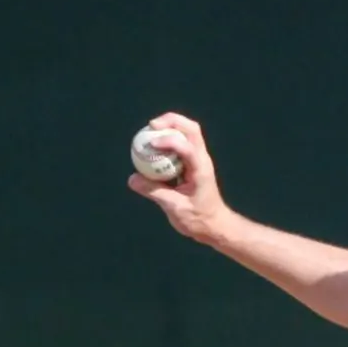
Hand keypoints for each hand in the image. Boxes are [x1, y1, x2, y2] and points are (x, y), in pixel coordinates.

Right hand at [127, 112, 233, 242]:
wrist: (215, 226)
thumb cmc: (199, 219)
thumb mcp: (175, 208)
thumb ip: (154, 192)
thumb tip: (133, 179)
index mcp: (201, 169)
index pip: (186, 147)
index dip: (168, 140)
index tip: (151, 143)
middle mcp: (202, 159)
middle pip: (191, 128)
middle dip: (171, 121)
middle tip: (151, 125)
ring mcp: (199, 159)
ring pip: (188, 132)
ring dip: (169, 126)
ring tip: (150, 131)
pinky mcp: (193, 163)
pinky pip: (181, 143)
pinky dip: (168, 138)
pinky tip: (153, 145)